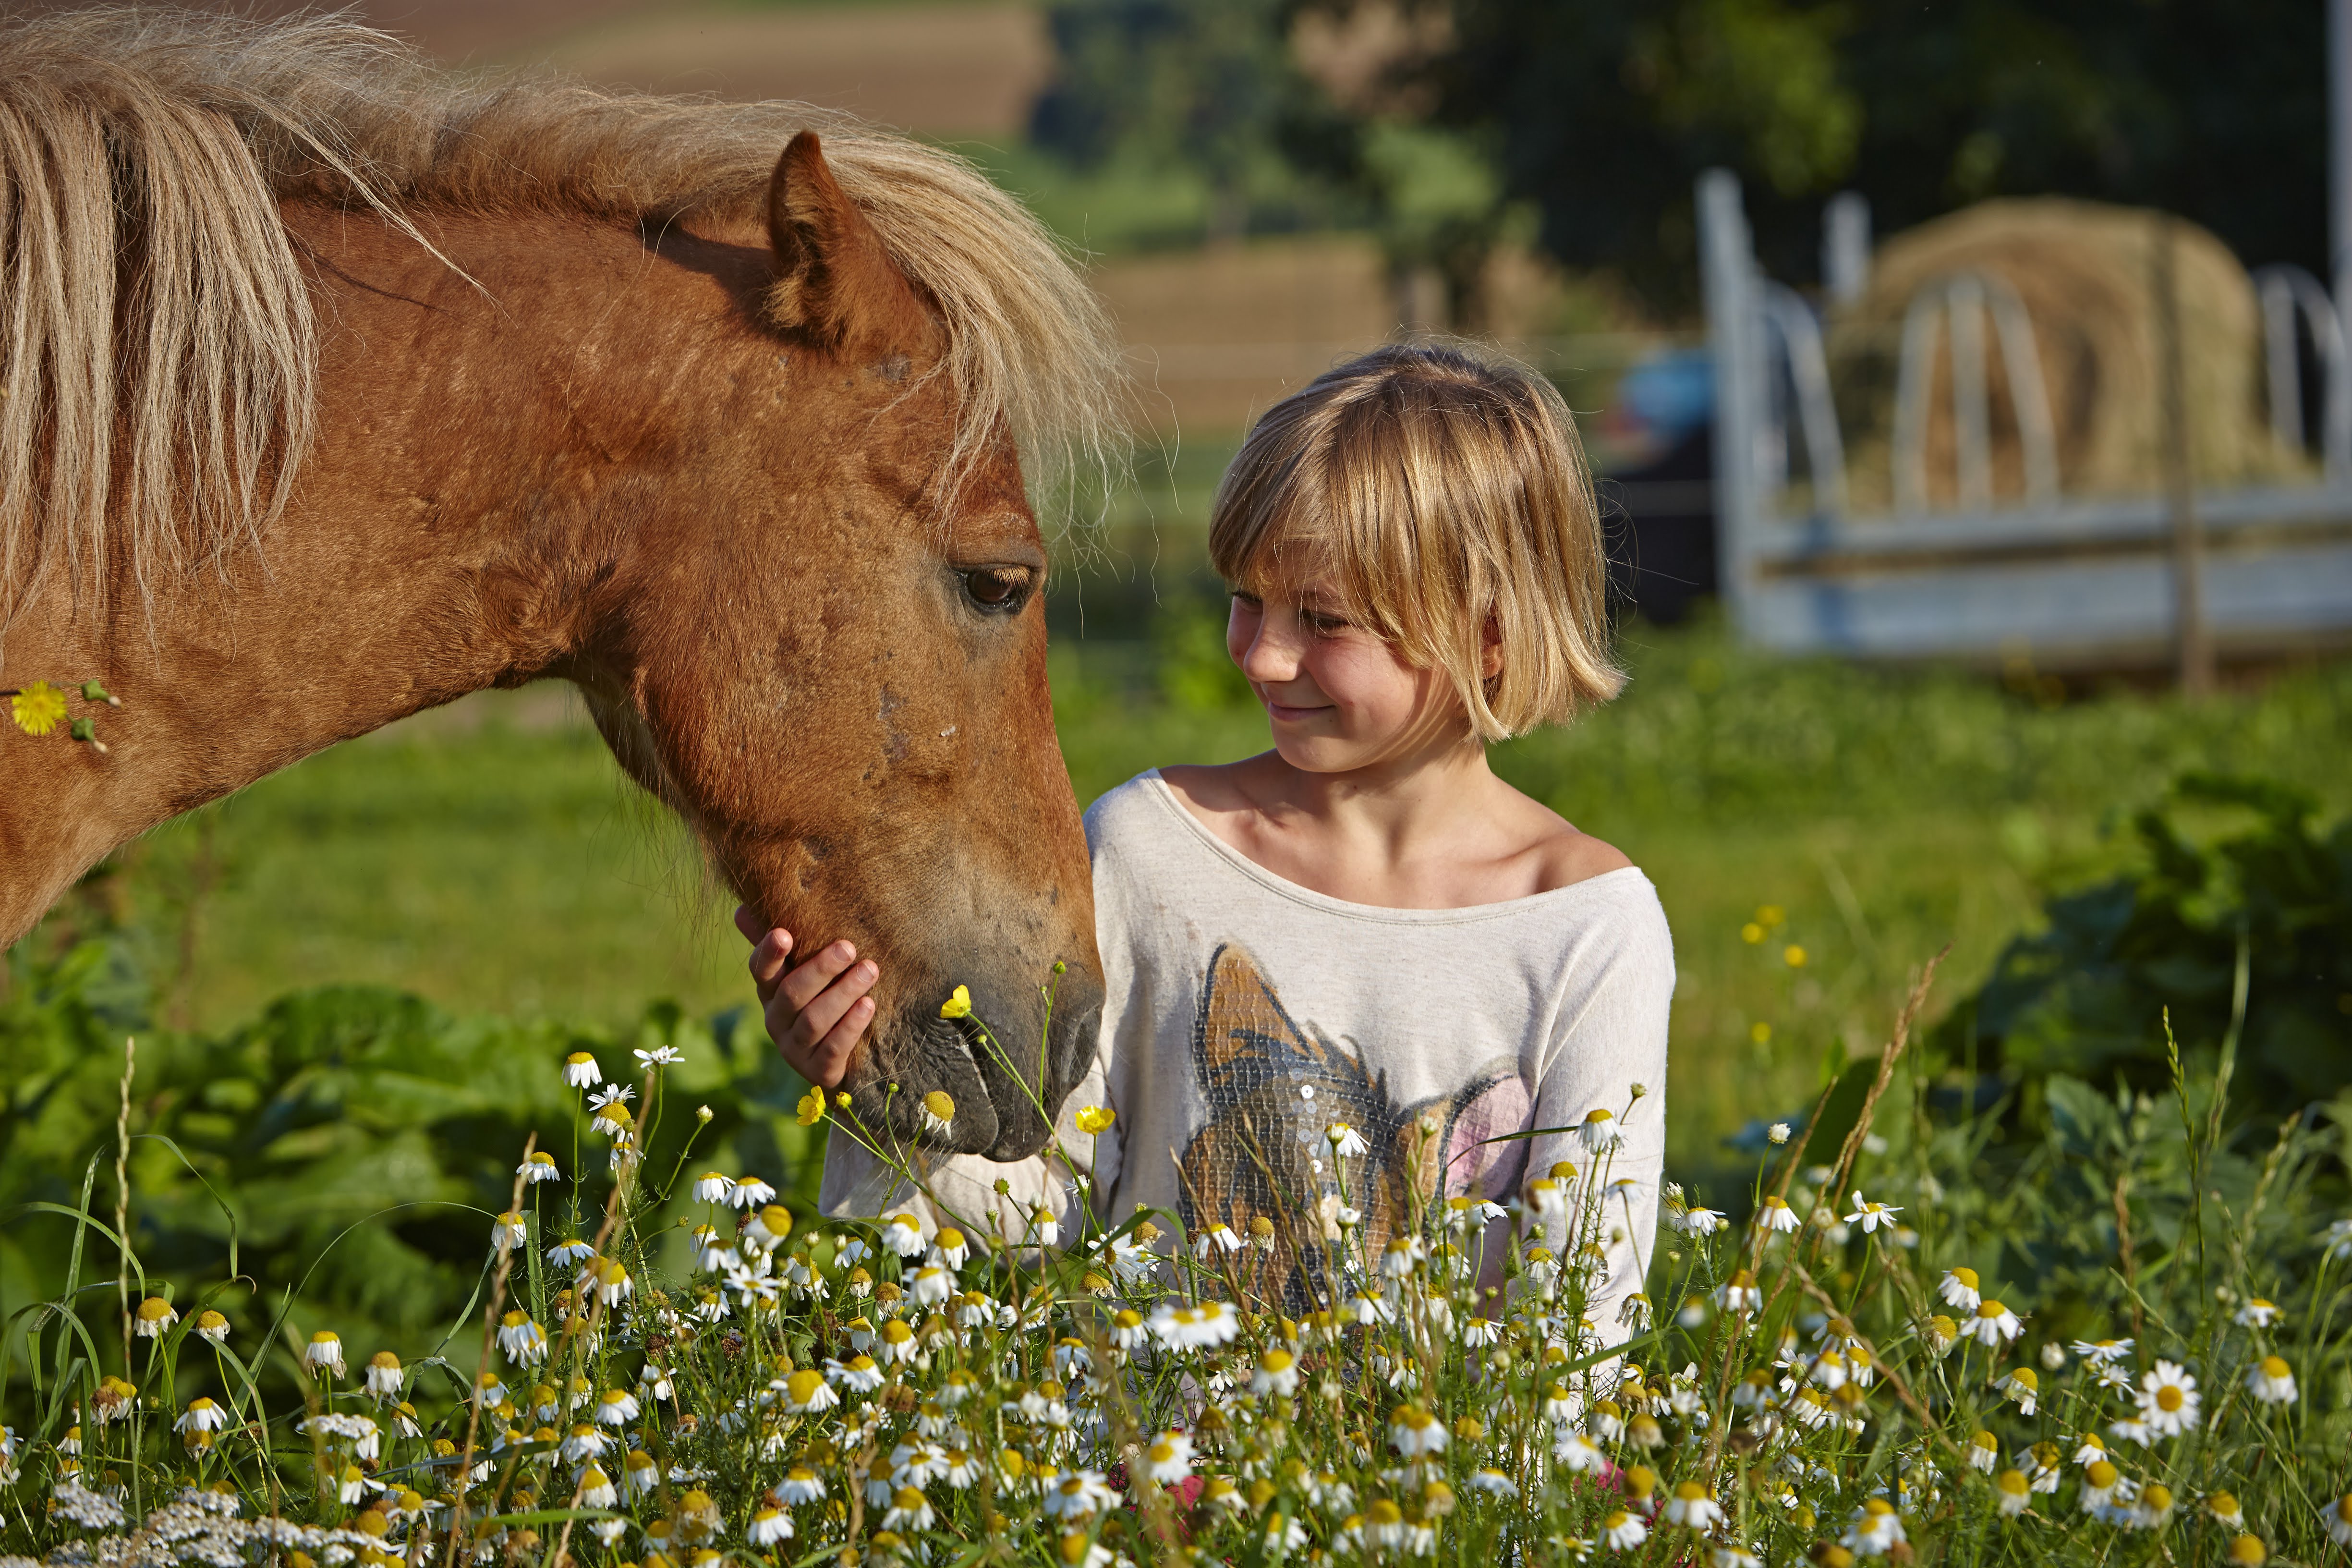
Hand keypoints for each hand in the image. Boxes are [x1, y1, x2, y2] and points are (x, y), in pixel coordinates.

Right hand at [734, 904, 877, 1089]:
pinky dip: (850, 1026)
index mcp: (770, 992)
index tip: (784, 933)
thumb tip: (740, 908)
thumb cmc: (823, 998)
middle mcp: (776, 1021)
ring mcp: (795, 1049)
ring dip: (842, 994)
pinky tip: (869, 1005)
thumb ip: (780, 944)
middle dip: (820, 969)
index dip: (770, 953)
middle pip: (792, 994)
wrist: (846, 1058)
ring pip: (813, 1021)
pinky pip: (832, 1049)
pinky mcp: (818, 1071)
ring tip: (870, 971)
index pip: (761, 971)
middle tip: (849, 947)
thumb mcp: (803, 970)